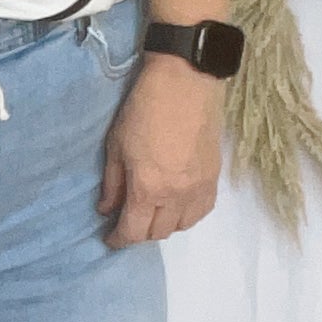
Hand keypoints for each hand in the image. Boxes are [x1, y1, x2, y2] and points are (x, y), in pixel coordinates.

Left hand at [99, 55, 224, 245]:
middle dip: (139, 233)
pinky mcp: (214, 177)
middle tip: (127, 221)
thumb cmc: (143, 109)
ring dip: (163, 226)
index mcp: (148, 189)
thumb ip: (112, 183)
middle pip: (157, 233)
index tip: (110, 238)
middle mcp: (176, 196)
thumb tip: (107, 209)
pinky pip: (202, 211)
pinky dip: (187, 215)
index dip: (118, 239)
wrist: (186, 82)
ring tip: (151, 213)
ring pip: (181, 226)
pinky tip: (176, 206)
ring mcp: (199, 188)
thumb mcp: (116, 145)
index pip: (133, 231)